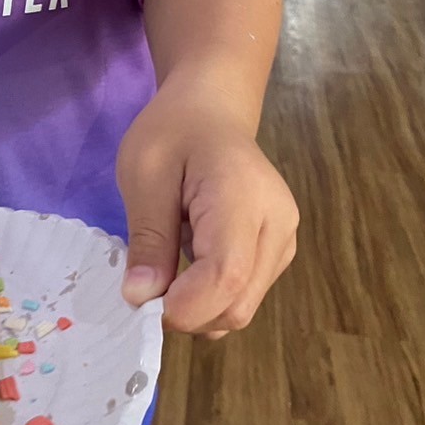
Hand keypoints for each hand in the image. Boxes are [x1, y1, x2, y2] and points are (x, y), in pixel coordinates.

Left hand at [117, 79, 297, 337]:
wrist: (212, 111)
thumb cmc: (173, 133)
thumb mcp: (143, 174)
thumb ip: (147, 238)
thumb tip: (140, 300)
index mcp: (242, 196)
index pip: (227, 275)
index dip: (185, 305)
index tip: (143, 302)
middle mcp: (277, 225)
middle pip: (238, 303)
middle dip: (188, 312)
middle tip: (147, 284)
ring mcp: (284, 241)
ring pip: (243, 307)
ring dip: (199, 307)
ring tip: (169, 264)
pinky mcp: (279, 252)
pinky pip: (245, 294)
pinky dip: (212, 297)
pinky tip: (191, 261)